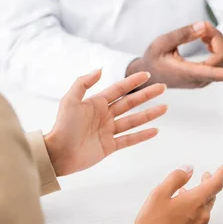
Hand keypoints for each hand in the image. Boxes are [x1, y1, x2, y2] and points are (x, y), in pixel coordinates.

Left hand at [45, 71, 166, 175]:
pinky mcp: (109, 146)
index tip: (147, 74)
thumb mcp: (70, 100)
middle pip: (130, 103)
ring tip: (164, 108)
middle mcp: (104, 116)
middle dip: (146, 95)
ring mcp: (108, 131)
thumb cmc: (62, 126)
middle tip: (162, 88)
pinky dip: (142, 135)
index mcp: (96, 103)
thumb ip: (83, 83)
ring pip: (133, 120)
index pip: (119, 89)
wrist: (58, 154)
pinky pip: (129, 139)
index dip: (132, 81)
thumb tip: (100, 69)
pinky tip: (155, 130)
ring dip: (149, 114)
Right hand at [126, 21, 222, 87]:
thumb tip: (204, 26)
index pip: (214, 73)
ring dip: (218, 43)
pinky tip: (204, 40)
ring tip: (200, 34)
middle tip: (201, 27)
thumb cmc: (153, 59)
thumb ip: (182, 34)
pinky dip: (217, 47)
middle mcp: (199, 79)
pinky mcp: (206, 76)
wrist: (149, 75)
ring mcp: (204, 79)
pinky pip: (221, 61)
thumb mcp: (161, 43)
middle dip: (217, 39)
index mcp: (187, 72)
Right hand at [133, 163, 222, 223]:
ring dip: (198, 199)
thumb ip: (176, 178)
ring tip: (185, 194)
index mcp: (196, 201)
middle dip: (209, 184)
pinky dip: (194, 213)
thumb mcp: (159, 194)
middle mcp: (202, 215)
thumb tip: (188, 169)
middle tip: (206, 176)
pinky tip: (182, 214)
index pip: (216, 183)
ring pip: (204, 209)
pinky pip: (199, 222)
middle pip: (210, 196)